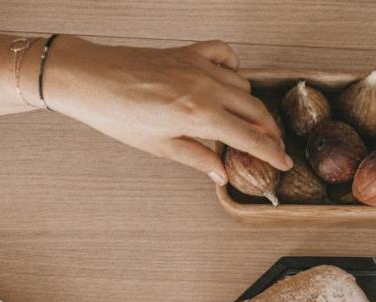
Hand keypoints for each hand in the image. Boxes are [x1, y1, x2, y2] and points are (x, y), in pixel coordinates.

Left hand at [44, 36, 290, 183]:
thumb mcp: (160, 147)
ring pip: (243, 85)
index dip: (272, 152)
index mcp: (200, 116)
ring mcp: (199, 66)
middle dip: (269, 131)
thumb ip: (197, 158)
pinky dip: (234, 68)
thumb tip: (221, 174)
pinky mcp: (188, 52)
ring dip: (250, 104)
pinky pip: (225, 55)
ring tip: (245, 122)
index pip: (250, 137)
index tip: (284, 162)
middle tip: (273, 147)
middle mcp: (206, 87)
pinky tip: (228, 82)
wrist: (91, 79)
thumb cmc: (117, 115)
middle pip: (255, 109)